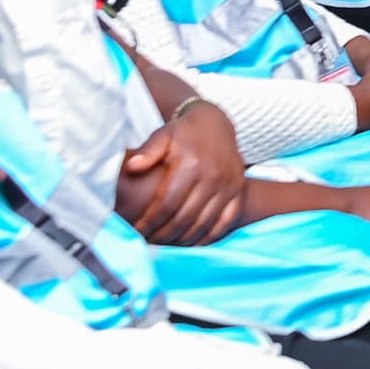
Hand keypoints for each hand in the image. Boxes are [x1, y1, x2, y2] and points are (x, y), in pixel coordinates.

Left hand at [113, 102, 247, 244]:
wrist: (216, 124)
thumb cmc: (183, 132)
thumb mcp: (163, 135)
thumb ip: (147, 152)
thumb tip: (131, 167)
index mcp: (191, 164)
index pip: (167, 203)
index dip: (151, 221)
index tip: (137, 231)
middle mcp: (213, 176)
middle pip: (185, 217)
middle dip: (164, 234)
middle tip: (149, 242)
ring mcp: (228, 185)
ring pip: (204, 223)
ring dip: (183, 239)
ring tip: (165, 245)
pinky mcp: (238, 191)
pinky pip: (225, 222)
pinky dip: (209, 237)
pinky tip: (192, 243)